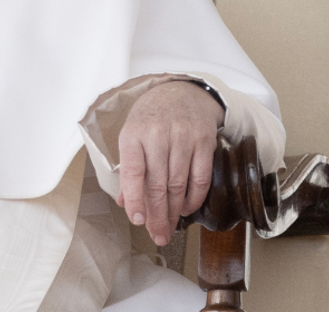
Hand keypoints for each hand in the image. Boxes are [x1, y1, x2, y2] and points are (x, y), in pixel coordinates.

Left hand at [115, 80, 224, 246]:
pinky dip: (193, 198)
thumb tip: (125, 203)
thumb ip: (128, 169)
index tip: (137, 220)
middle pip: (157, 184)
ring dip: (174, 211)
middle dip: (157, 215)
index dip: (135, 198)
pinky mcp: (204, 141)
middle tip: (158, 235)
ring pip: (178, 184)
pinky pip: (200, 177)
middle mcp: (157, 135)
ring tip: (169, 227)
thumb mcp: (132, 136)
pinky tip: (185, 208)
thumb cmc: (152, 118)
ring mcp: (183, 137)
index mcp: (133, 134)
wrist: (182, 92)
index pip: (132, 171)